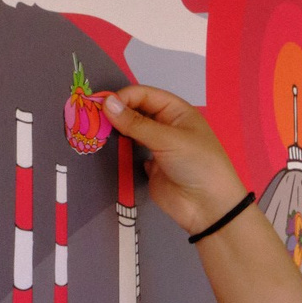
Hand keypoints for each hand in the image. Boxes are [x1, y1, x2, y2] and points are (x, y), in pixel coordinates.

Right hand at [102, 85, 248, 234]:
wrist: (209, 208)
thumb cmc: (196, 164)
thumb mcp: (168, 139)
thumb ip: (136, 123)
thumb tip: (106, 103)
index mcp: (177, 111)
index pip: (144, 95)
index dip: (123, 97)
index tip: (101, 105)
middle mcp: (166, 125)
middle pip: (136, 111)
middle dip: (116, 112)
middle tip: (92, 117)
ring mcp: (157, 146)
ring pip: (132, 132)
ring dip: (116, 130)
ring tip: (95, 131)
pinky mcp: (150, 167)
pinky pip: (131, 153)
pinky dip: (119, 150)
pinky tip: (105, 149)